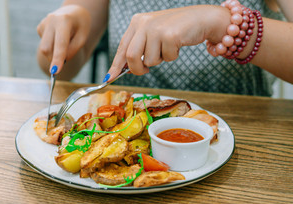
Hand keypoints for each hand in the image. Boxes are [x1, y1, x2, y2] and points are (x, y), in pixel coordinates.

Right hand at [37, 5, 90, 73]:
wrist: (73, 13)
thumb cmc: (80, 25)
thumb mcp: (83, 37)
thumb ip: (72, 50)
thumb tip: (60, 62)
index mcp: (64, 21)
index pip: (60, 44)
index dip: (57, 59)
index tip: (55, 71)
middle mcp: (51, 20)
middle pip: (47, 48)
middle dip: (54, 59)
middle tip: (65, 60)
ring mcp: (43, 23)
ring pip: (45, 48)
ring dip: (54, 52)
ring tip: (65, 41)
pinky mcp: (40, 28)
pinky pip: (45, 44)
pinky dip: (53, 46)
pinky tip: (58, 37)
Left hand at [106, 5, 229, 79]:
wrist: (201, 18)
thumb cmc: (176, 29)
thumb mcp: (152, 35)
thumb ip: (139, 48)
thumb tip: (124, 68)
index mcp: (137, 22)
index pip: (122, 47)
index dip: (115, 65)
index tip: (109, 78)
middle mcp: (143, 23)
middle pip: (131, 56)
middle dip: (137, 69)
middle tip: (146, 70)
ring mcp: (156, 28)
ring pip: (149, 60)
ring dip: (160, 60)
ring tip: (168, 47)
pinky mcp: (169, 35)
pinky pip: (166, 58)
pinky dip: (172, 56)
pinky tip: (177, 44)